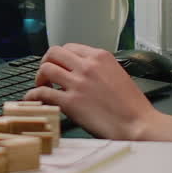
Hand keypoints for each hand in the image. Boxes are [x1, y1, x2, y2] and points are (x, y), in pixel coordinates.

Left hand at [23, 44, 158, 139]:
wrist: (138, 125)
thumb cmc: (132, 106)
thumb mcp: (118, 74)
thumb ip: (99, 69)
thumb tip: (83, 72)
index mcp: (100, 57)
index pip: (70, 47)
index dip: (61, 57)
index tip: (59, 65)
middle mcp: (87, 66)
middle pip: (54, 52)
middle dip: (47, 62)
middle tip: (46, 74)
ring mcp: (77, 83)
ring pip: (46, 69)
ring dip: (39, 77)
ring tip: (42, 86)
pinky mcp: (70, 102)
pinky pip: (42, 92)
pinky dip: (33, 95)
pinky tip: (33, 99)